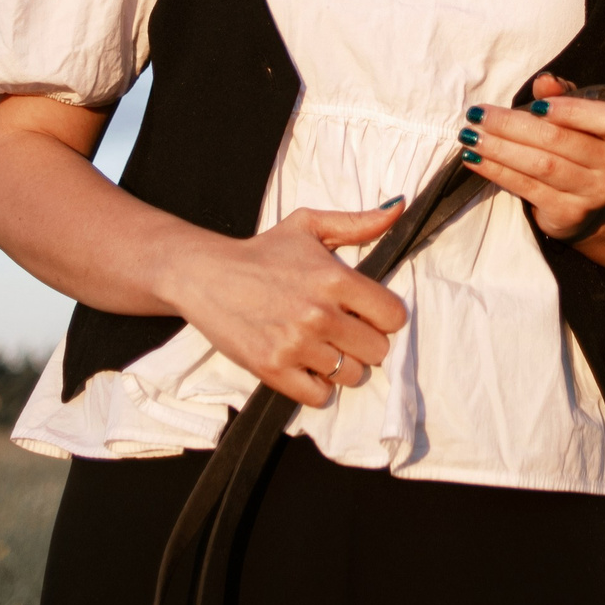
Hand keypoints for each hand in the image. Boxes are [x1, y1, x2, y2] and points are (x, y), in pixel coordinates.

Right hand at [168, 202, 408, 407]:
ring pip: (352, 375)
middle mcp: (319, 314)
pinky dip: (317, 385)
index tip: (366, 313)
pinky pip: (320, 396)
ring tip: (323, 347)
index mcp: (334, 278)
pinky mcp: (273, 369)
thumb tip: (399, 209)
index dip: (383, 317)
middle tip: (343, 331)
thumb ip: (357, 222)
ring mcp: (296, 344)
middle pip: (377, 350)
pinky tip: (306, 365)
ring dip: (342, 365)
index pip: (393, 316)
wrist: (205, 275)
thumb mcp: (309, 225)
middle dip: (365, 342)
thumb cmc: (262, 250)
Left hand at [459, 74, 604, 240]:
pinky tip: (476, 161)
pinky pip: (528, 188)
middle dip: (512, 125)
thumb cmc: (580, 150)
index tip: (534, 106)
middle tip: (477, 115)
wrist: (591, 206)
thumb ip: (564, 97)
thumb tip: (545, 81)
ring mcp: (593, 194)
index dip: (570, 110)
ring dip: (499, 149)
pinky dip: (498, 172)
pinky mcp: (569, 214)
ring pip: (541, 165)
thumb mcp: (578, 121)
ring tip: (470, 136)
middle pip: (559, 140)